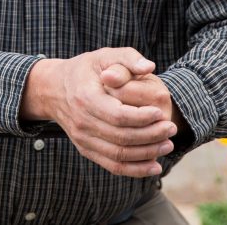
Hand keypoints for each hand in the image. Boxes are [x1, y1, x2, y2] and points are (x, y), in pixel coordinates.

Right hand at [20, 49, 175, 177]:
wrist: (54, 89)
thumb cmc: (85, 70)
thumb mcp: (104, 56)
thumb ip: (128, 58)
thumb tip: (149, 67)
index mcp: (86, 98)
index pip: (118, 115)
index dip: (142, 117)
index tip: (160, 112)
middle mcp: (82, 122)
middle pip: (121, 137)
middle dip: (150, 135)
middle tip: (171, 128)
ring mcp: (83, 139)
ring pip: (119, 155)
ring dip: (147, 153)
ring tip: (167, 144)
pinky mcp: (87, 150)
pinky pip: (112, 165)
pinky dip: (135, 170)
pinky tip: (155, 166)